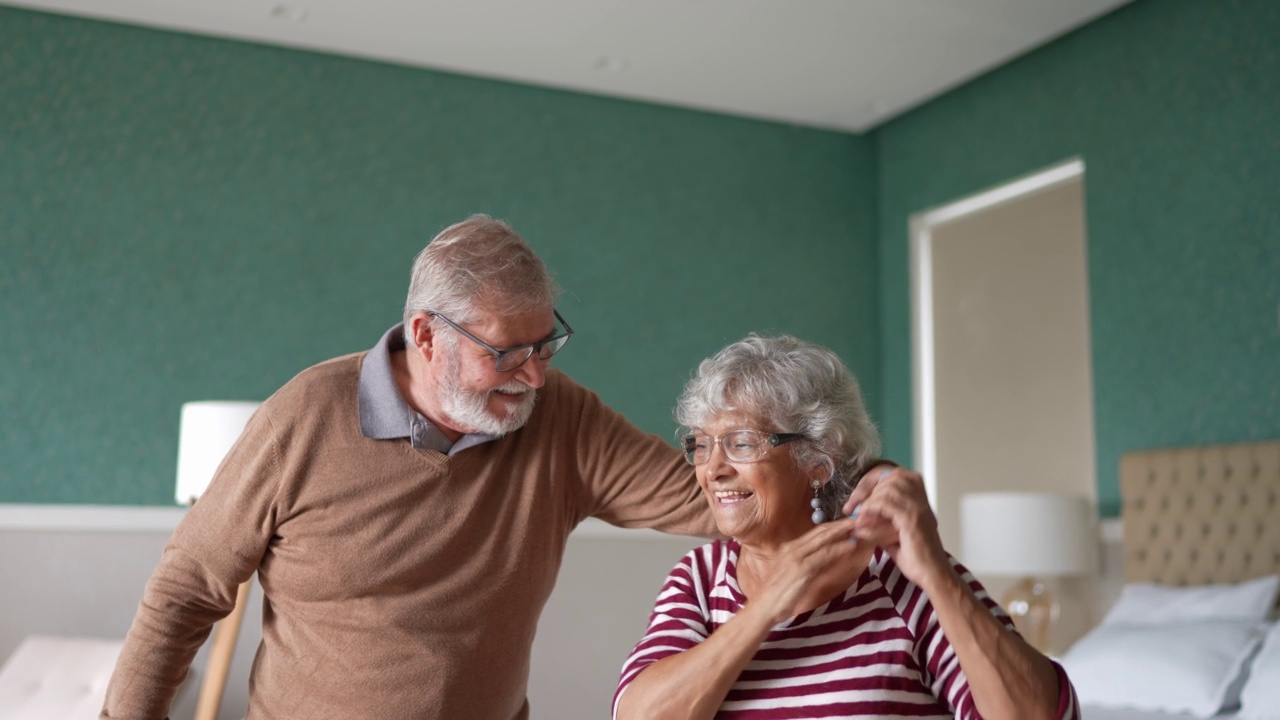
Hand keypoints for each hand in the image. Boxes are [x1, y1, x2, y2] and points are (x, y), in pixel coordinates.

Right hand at [747, 519, 861, 624]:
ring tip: (859, 527)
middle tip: (859, 519)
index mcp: (790, 549)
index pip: (815, 533)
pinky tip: (850, 545)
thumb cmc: (776, 596)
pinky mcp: (801, 568)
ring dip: (843, 532)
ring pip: (823, 539)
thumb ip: (810, 567)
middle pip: (821, 531)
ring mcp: (796, 557)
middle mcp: (793, 548)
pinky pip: (824, 555)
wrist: (762, 608)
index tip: (848, 524)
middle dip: (840, 525)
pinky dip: (839, 548)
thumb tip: (827, 561)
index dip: (833, 527)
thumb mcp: (796, 577)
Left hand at [841, 467, 950, 589]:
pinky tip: (864, 522)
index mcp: (918, 499)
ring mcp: (918, 507)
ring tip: (859, 518)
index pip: (892, 474)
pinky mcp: (912, 519)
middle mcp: (921, 499)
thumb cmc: (916, 558)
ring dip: (868, 501)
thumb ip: (879, 522)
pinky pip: (886, 503)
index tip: (855, 499)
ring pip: (888, 487)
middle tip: (851, 506)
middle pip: (890, 475)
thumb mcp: (893, 534)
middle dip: (865, 487)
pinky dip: (871, 510)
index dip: (870, 482)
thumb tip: (858, 516)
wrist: (932, 575)